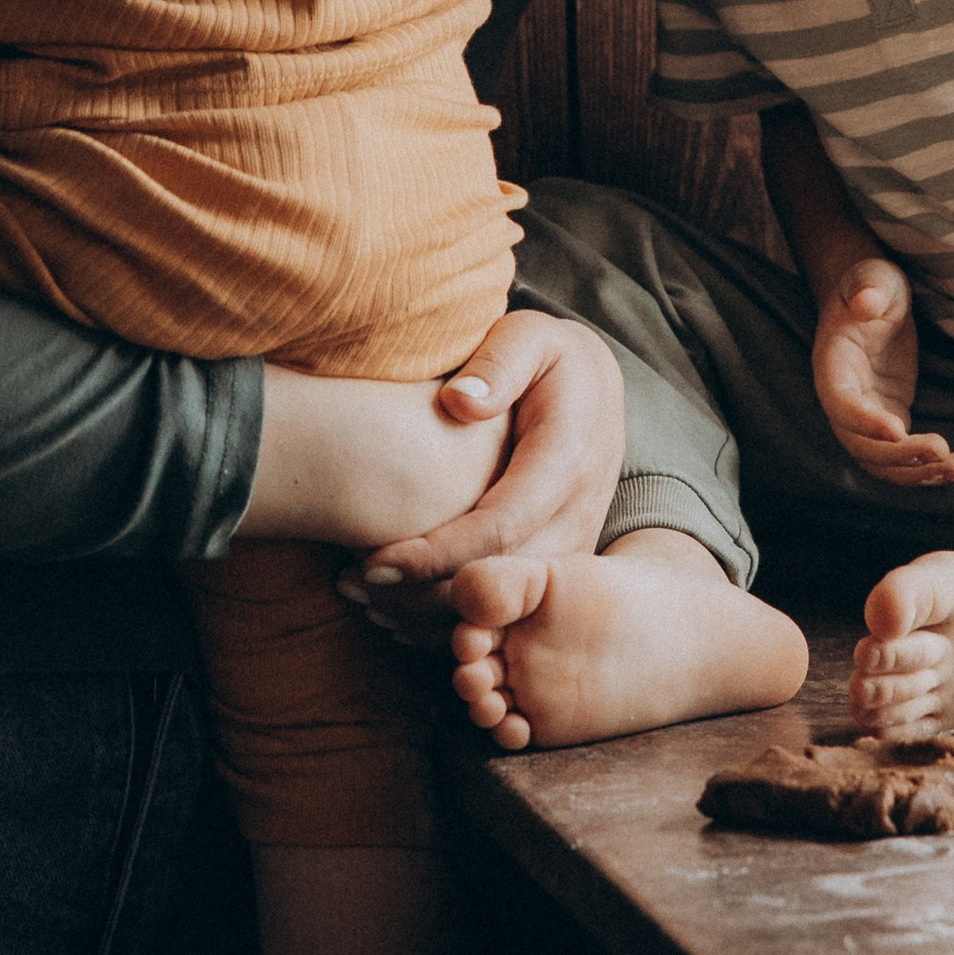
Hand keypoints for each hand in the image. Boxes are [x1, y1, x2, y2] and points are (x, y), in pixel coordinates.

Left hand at [344, 311, 623, 638]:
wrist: (601, 389)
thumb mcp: (531, 337)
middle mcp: (578, 513)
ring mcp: (576, 544)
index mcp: (568, 459)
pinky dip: (459, 617)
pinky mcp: (563, 562)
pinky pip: (515, 607)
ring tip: (367, 602)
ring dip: (435, 615)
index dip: (434, 555)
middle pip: (499, 580)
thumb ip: (499, 363)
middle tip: (353, 587)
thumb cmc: (551, 360)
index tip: (373, 564)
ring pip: (507, 605)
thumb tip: (459, 405)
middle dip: (422, 595)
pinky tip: (404, 614)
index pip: (498, 527)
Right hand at [811, 258, 953, 489]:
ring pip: (881, 461)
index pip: (841, 403)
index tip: (897, 429)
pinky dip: (926, 469)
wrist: (877, 296)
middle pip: (860, 445)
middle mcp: (844, 399)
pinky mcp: (891, 418)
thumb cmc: (873, 283)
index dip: (864, 420)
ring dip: (916, 473)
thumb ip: (868, 287)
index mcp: (832, 366)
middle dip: (899, 456)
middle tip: (942, 449)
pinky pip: (901, 456)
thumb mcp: (872, 275)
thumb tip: (867, 302)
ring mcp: (868, 413)